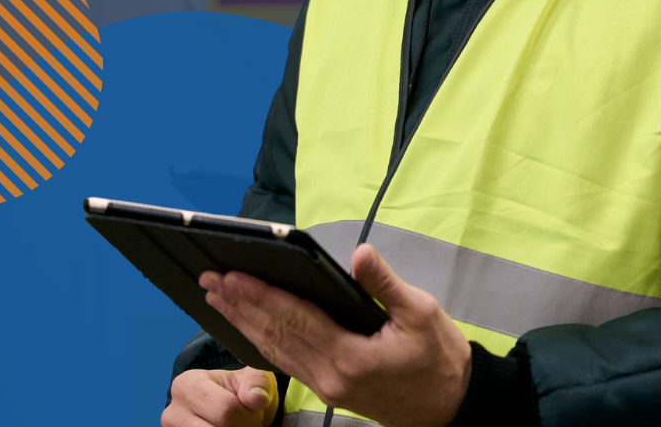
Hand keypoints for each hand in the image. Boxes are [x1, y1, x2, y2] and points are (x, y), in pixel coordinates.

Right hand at [161, 366, 277, 426]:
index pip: (226, 409)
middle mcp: (173, 412)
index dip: (248, 415)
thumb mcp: (253, 380)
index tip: (253, 411)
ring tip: (237, 426)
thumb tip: (257, 398)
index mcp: (188, 384)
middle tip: (248, 422)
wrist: (233, 409)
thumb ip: (257, 384)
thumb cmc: (242, 392)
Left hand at [201, 244, 471, 426]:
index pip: (296, 319)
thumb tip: (360, 254)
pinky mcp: (328, 390)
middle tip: (211, 280)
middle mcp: (329, 376)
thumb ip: (385, 284)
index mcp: (351, 357)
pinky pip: (287, 362)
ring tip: (219, 299)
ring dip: (244, 323)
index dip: (262, 296)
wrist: (449, 406)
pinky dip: (263, 341)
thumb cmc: (439, 358)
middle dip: (241, 306)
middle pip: (276, 336)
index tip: (235, 275)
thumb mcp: (422, 313)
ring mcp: (325, 387)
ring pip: (276, 351)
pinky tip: (250, 327)